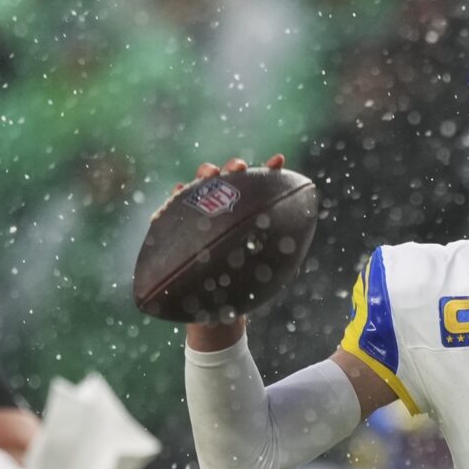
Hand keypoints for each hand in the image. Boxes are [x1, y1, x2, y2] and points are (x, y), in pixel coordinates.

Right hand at [182, 155, 286, 353]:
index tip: (279, 161)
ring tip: (209, 175)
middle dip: (234, 168)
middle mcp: (224, 208)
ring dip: (205, 175)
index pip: (260, 187)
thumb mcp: (265, 271)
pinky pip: (172, 208)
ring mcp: (200, 214)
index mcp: (249, 212)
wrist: (216, 307)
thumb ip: (276, 259)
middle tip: (239, 169)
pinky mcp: (177, 225)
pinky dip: (174, 198)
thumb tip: (296, 260)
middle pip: (229, 179)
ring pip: (201, 186)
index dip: (269, 171)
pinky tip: (177, 193)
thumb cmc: (243, 283)